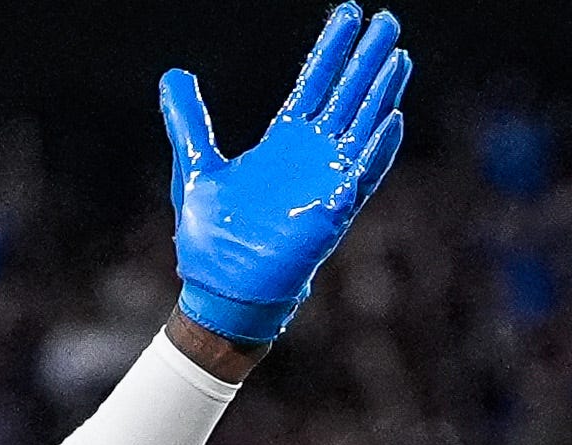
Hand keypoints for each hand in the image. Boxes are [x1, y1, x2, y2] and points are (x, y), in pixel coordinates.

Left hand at [157, 5, 412, 347]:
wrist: (219, 290)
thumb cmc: (212, 238)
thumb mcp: (194, 164)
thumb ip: (188, 119)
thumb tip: (174, 74)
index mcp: (283, 143)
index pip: (315, 84)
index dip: (332, 49)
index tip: (349, 13)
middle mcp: (311, 157)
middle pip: (347, 96)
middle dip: (367, 59)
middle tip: (388, 20)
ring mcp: (326, 183)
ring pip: (361, 127)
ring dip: (380, 92)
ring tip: (398, 54)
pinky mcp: (332, 213)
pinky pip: (362, 176)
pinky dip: (378, 150)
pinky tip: (392, 118)